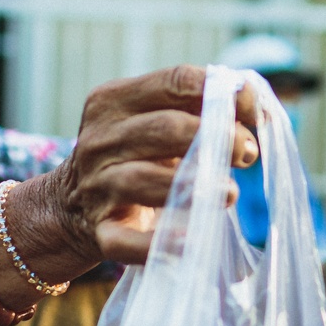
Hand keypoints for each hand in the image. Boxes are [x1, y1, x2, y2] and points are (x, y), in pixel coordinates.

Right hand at [26, 66, 259, 268]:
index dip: (225, 95)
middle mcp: (99, 140)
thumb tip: (254, 101)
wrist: (69, 207)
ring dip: (195, 186)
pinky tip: (191, 241)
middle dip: (217, 137)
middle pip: (165, 128)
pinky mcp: (100, 233)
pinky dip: (159, 243)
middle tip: (248, 153)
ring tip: (231, 192)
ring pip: (144, 179)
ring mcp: (96, 187)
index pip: (175, 81)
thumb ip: (195, 107)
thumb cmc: (134, 156)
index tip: (256, 115)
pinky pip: (126, 240)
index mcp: (113, 101)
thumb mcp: (150, 121)